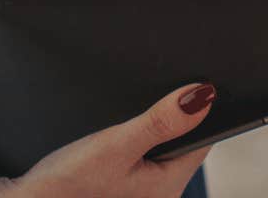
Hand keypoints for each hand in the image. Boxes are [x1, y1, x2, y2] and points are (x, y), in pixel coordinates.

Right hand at [0, 84, 215, 197]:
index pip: (202, 140)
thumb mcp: (116, 144)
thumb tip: (202, 96)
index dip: (197, 108)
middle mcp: (160, 195)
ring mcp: (140, 194)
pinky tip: (114, 137)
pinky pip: (140, 158)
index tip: (190, 81)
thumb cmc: (65, 184)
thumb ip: (160, 121)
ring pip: (159, 149)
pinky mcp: (121, 190)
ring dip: (148, 129)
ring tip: (126, 120)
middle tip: (147, 98)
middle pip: (181, 143)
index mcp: (168, 188)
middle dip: (169, 118)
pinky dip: (132, 143)